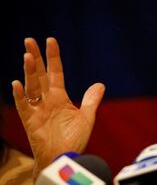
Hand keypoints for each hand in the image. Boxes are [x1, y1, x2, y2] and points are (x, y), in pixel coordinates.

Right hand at [11, 37, 104, 177]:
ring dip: (29, 72)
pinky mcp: (30, 121)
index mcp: (60, 97)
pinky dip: (20, 96)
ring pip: (31, 86)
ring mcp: (37, 109)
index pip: (56, 72)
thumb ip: (90, 100)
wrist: (66, 157)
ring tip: (27, 56)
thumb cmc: (74, 139)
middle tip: (29, 40)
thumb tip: (100, 84)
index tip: (50, 40)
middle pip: (40, 75)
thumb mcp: (86, 117)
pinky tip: (16, 84)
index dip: (53, 57)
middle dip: (35, 57)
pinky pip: (23, 107)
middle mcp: (47, 100)